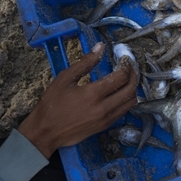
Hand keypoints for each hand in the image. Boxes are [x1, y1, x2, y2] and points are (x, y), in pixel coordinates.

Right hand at [19, 42, 138, 157]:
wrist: (45, 132)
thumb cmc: (52, 104)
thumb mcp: (65, 79)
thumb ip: (85, 63)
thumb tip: (100, 47)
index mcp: (93, 94)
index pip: (121, 77)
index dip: (126, 65)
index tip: (124, 59)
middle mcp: (104, 108)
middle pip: (131, 90)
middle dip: (134, 75)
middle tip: (130, 67)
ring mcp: (106, 119)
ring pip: (130, 103)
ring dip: (132, 89)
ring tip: (127, 79)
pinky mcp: (104, 126)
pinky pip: (123, 112)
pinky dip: (126, 101)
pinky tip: (119, 93)